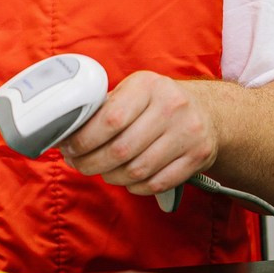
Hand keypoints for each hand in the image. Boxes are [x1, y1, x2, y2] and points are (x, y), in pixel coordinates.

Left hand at [59, 71, 216, 197]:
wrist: (208, 112)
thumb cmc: (157, 103)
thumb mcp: (133, 92)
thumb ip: (103, 108)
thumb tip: (65, 132)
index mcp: (148, 85)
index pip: (109, 119)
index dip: (83, 140)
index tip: (68, 148)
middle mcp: (171, 106)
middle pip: (121, 149)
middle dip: (91, 163)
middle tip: (78, 164)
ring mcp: (188, 132)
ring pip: (137, 170)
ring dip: (111, 176)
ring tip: (102, 171)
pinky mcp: (198, 156)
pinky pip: (157, 183)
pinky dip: (135, 187)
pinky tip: (127, 179)